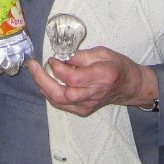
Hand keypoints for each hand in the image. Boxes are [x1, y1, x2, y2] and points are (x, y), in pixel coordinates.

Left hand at [27, 47, 156, 117]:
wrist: (130, 86)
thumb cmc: (118, 66)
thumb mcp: (103, 52)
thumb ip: (81, 55)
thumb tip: (61, 55)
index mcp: (101, 77)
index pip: (72, 78)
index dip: (58, 68)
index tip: (52, 58)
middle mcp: (93, 94)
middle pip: (61, 94)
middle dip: (42, 80)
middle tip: (33, 66)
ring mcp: (87, 105)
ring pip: (58, 101)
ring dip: (43, 86)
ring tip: (36, 72)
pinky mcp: (83, 110)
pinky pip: (61, 105)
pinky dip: (50, 93)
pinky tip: (45, 82)